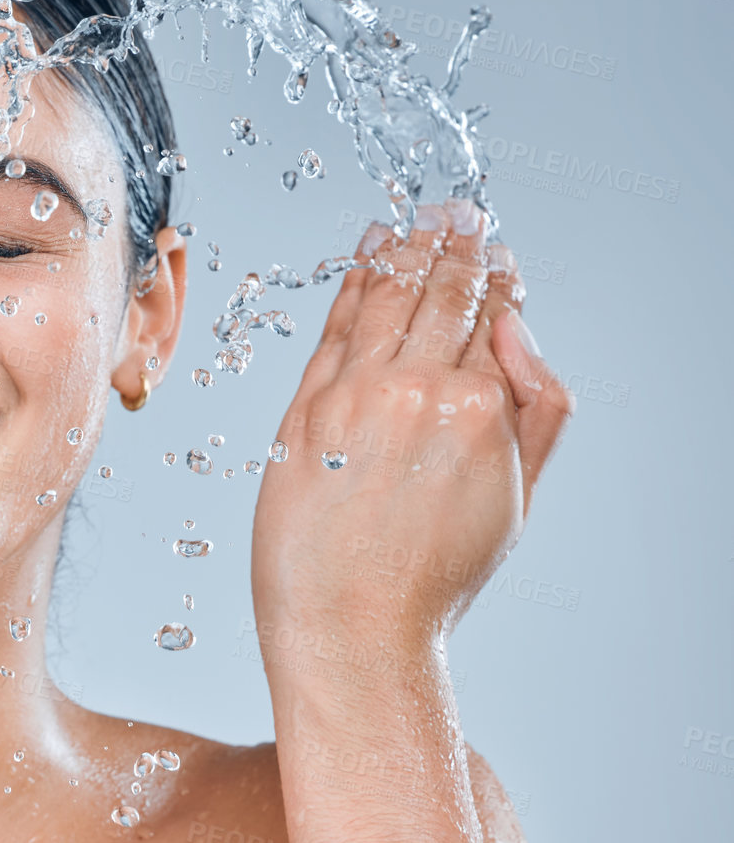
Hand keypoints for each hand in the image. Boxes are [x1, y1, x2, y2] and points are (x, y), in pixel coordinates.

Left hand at [250, 198, 571, 650]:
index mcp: (485, 409)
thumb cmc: (435, 576)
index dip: (492, 272)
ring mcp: (357, 395)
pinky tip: (366, 255)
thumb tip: (517, 326)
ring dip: (404, 249)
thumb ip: (538, 409)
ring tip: (415, 222)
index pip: (492, 313)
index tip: (491, 246)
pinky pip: (334, 327)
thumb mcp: (517, 498)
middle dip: (453, 244)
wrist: (353, 630)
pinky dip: (353, 283)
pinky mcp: (305, 408)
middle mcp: (422, 390)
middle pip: (441, 291)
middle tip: (458, 212)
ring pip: (387, 296)